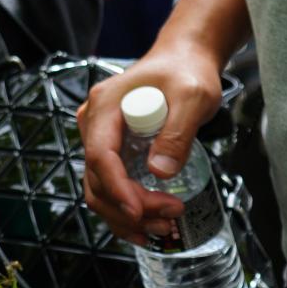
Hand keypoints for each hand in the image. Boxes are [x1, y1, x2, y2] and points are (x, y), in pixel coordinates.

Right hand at [79, 41, 223, 246]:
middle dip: (128, 208)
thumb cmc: (186, 71)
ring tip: (164, 228)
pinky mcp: (114, 149)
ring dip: (126, 216)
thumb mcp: (191, 96)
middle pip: (97, 179)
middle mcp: (95, 123)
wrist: (183, 59)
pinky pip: (111, 186)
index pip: (100, 155)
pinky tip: (148, 224)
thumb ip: (177, 132)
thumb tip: (159, 173)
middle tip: (169, 219)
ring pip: (99, 189)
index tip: (141, 211)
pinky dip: (126, 209)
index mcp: (105, 106)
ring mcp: (101, 137)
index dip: (117, 188)